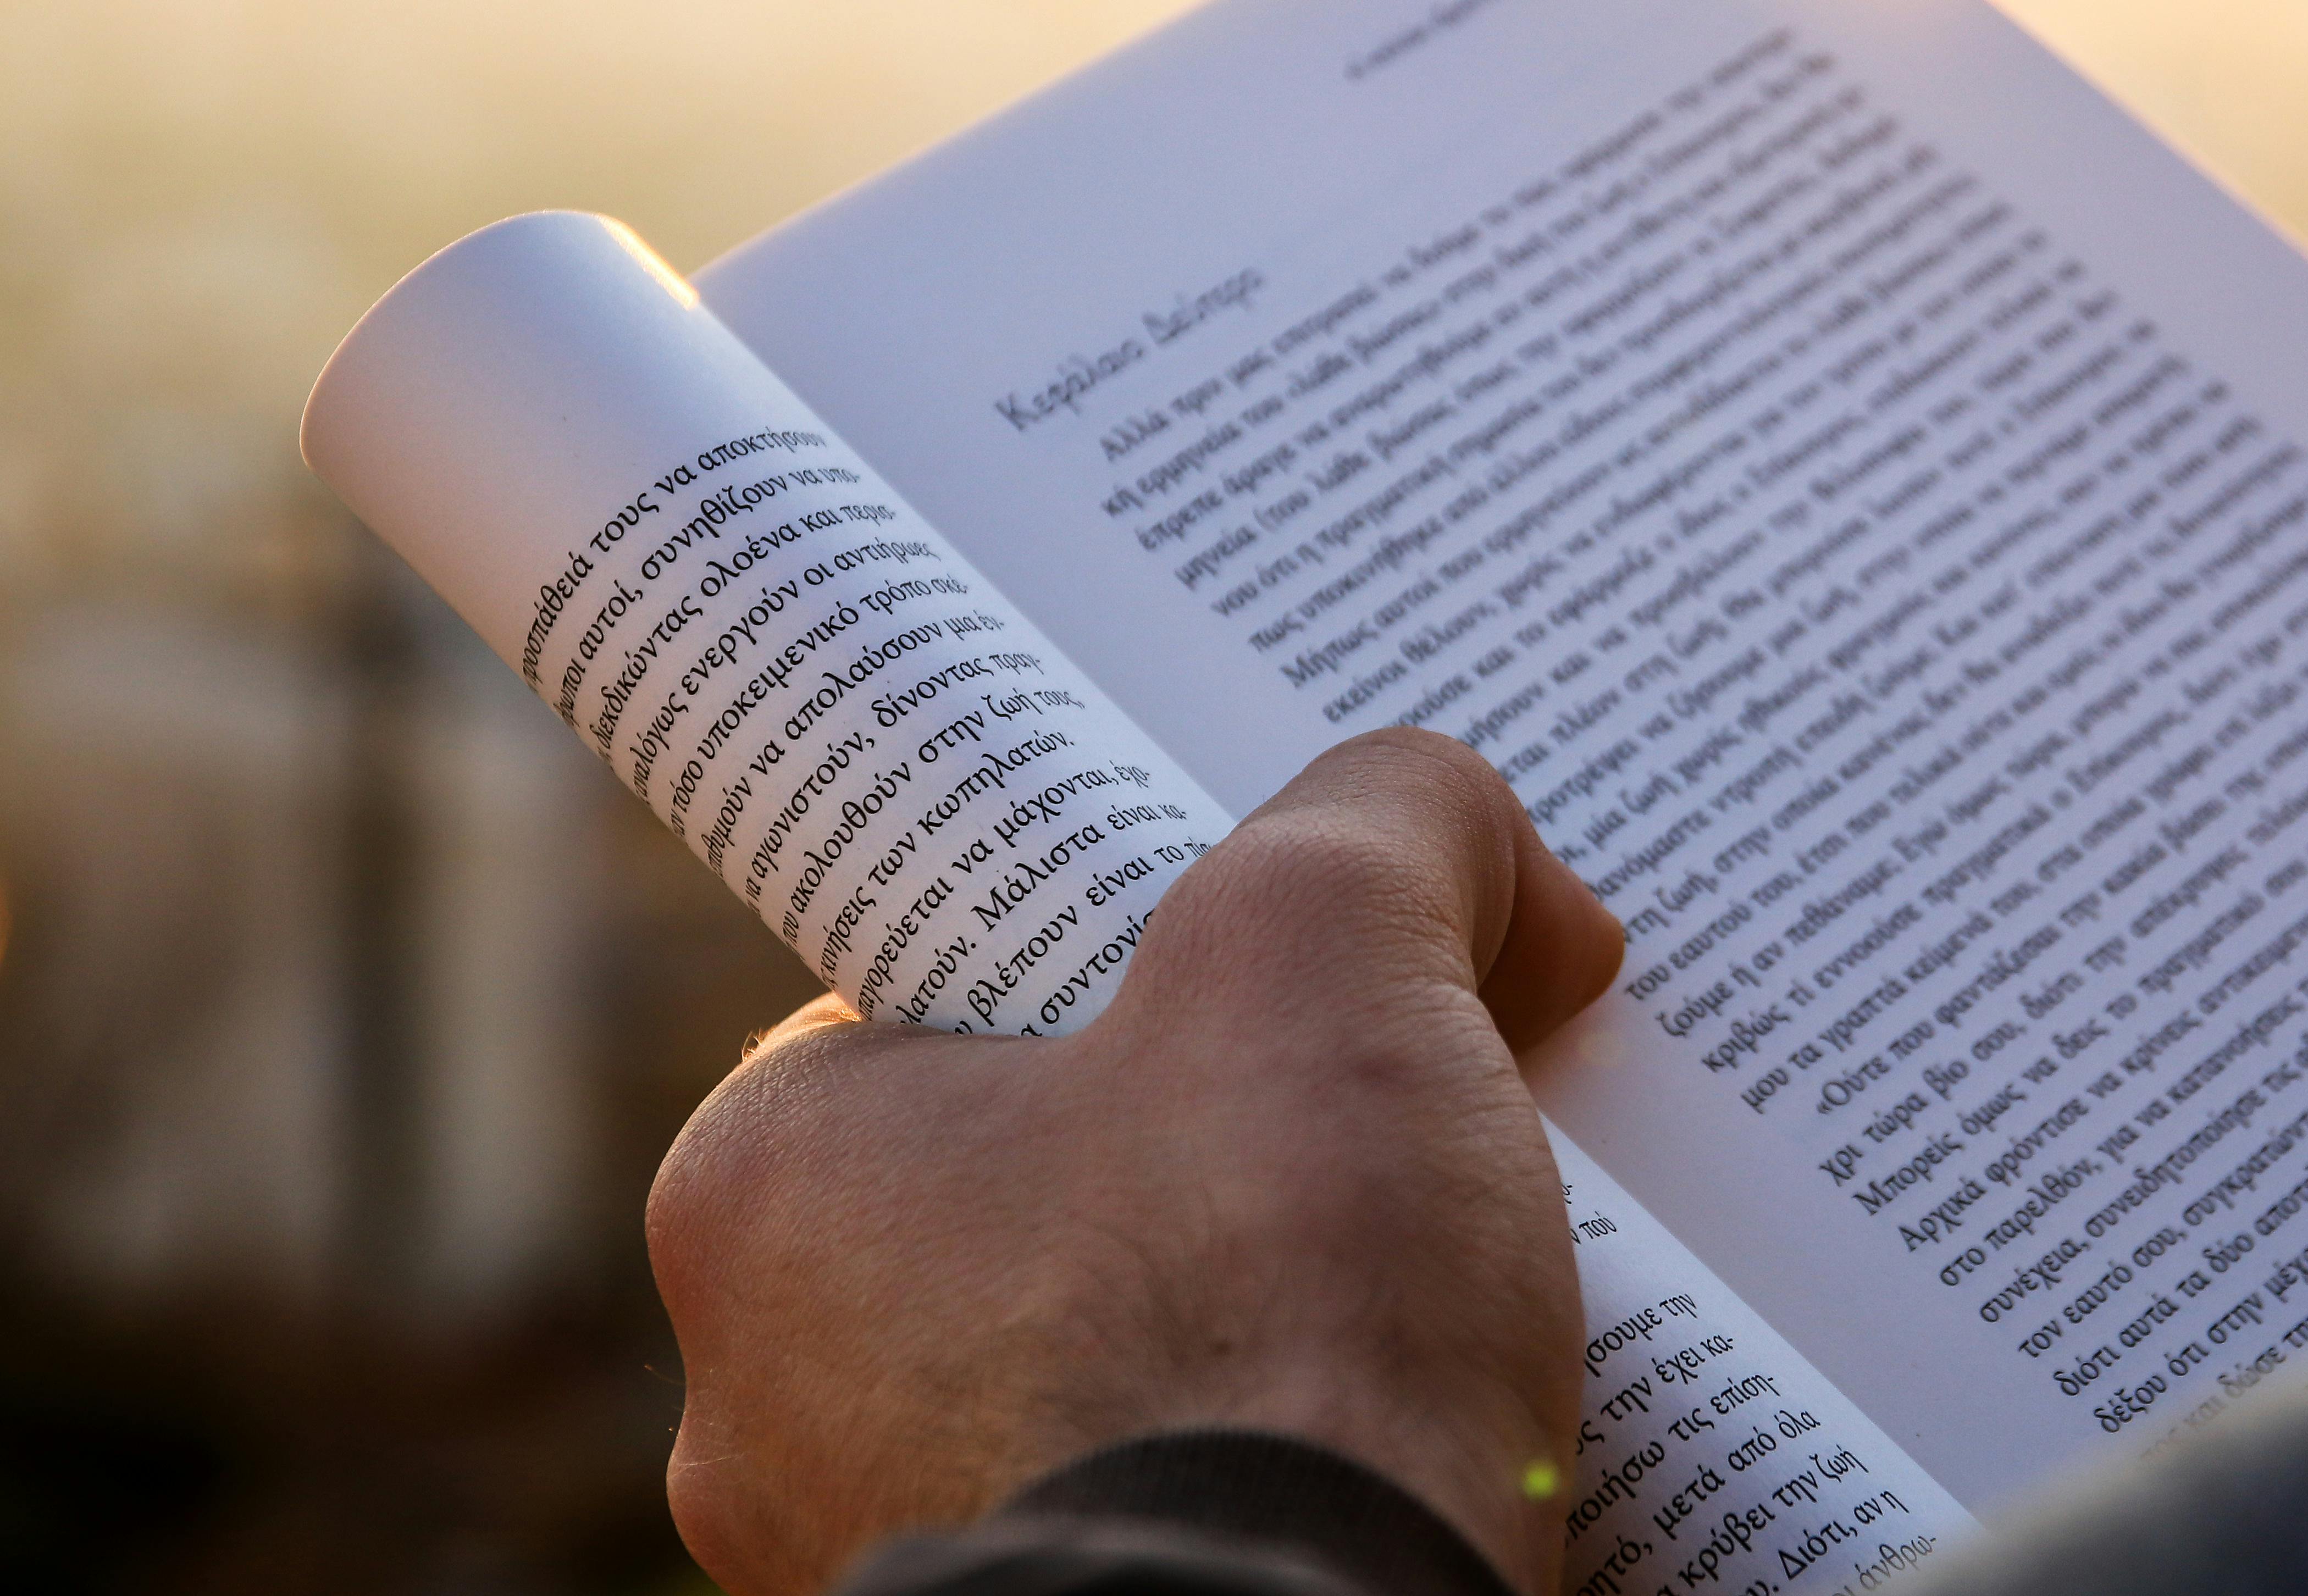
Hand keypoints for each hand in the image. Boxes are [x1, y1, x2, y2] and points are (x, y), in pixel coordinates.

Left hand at [645, 730, 1623, 1594]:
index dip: (1130, 952)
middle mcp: (767, 1398)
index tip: (1270, 963)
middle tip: (1378, 1105)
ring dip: (1249, 1310)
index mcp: (759, 1187)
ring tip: (1422, 1274)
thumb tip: (1513, 883)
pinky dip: (1261, 1456)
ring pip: (1100, 1356)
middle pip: (1042, 1178)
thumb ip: (1395, 820)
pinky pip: (1153, 1500)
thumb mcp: (1332, 937)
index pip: (946, 997)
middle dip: (1218, 1134)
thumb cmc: (1264, 1305)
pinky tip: (1391, 1425)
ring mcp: (885, 1550)